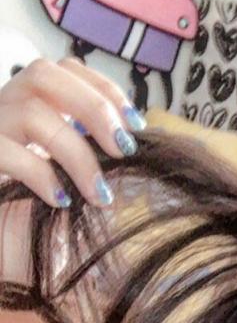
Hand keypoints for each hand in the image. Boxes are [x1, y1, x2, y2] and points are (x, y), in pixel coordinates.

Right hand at [0, 57, 146, 209]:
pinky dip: (41, 175)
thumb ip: (100, 155)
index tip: (136, 125)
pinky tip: (61, 200)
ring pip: (29, 112)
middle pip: (43, 74)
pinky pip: (4, 151)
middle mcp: (3, 111)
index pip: (64, 70)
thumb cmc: (41, 219)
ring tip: (100, 194)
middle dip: (95, 108)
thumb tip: (135, 142)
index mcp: (30, 108)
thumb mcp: (77, 181)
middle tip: (124, 149)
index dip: (104, 89)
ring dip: (77, 153)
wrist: (10, 252)